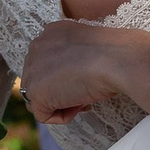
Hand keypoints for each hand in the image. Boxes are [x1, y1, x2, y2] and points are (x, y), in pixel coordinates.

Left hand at [19, 19, 138, 124]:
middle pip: (41, 80)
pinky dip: (63, 116)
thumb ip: (72, 57)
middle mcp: (36, 47)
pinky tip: (80, 104)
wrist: (116, 59)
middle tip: (86, 92)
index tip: (86, 79)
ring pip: (40, 98)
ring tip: (84, 98)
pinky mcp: (35, 92)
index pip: (48, 63)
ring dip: (62, 103)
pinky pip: (43, 115)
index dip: (68, 77)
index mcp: (50, 33)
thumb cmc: (112, 53)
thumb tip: (69, 79)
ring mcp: (33, 70)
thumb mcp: (88, 48)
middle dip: (62, 90)